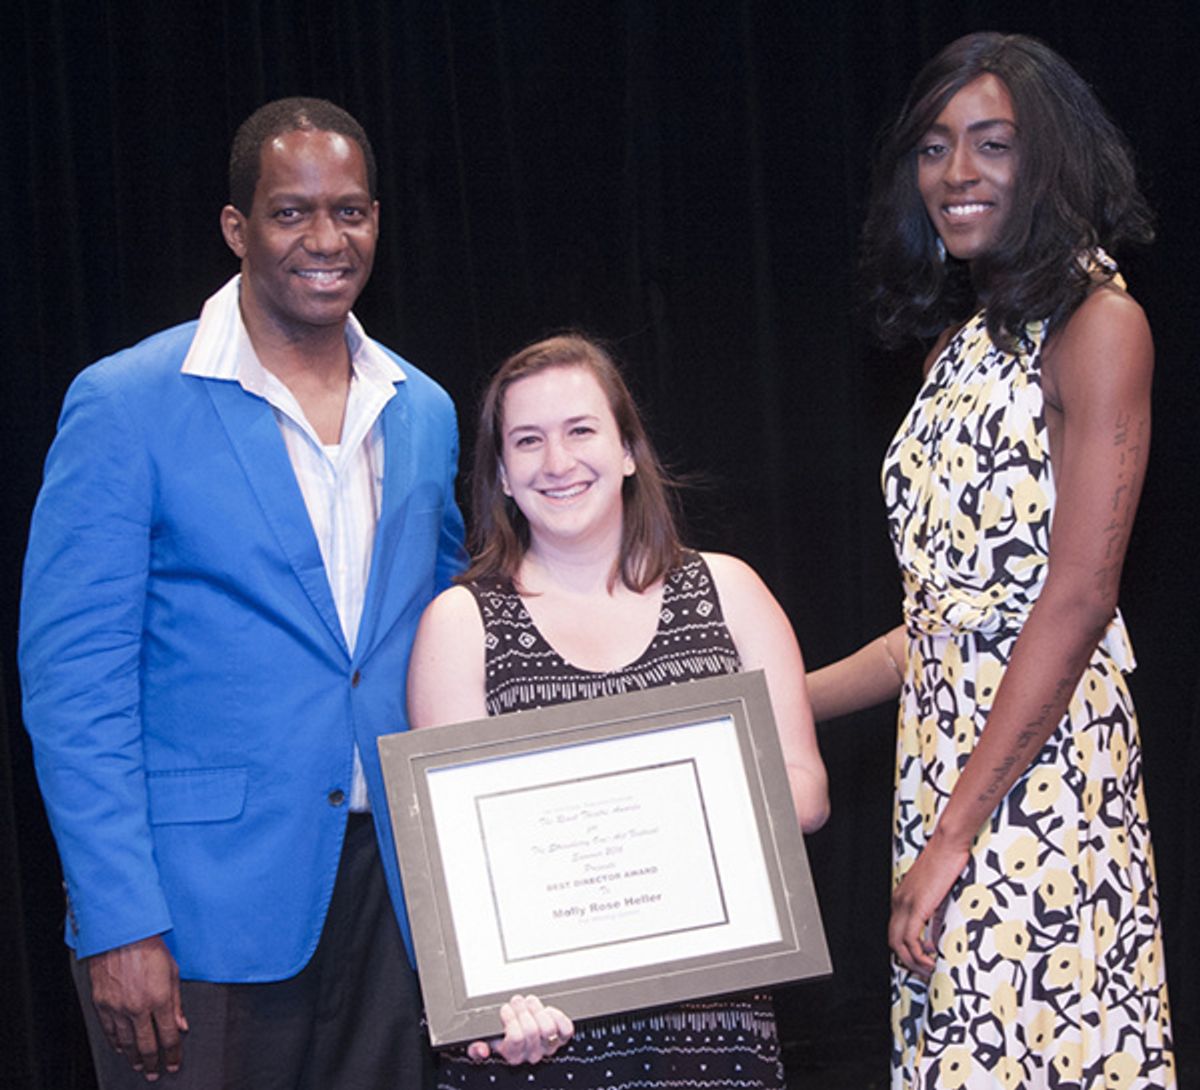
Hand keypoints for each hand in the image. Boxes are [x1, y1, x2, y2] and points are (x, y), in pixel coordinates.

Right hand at [87, 935, 187, 1079]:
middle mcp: (138, 1008)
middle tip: (155, 1073)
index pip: (168, 1037)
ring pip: (126, 1043)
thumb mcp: (173, 972)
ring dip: (134, 1058)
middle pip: (146, 1046)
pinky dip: (116, 1044)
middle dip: (152, 1063)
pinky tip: (122, 1049)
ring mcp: (117, 1008)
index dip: (172, 1054)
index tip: (174, 1064)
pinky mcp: (102, 1004)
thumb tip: (182, 1027)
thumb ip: (177, 1003)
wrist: (121, 935)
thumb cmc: (150, 948)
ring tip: (139, 1066)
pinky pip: (109, 1031)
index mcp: (159, 999)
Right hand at [465, 994, 573, 1065]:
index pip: (515, 1039)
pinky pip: (565, 1030)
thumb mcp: (484, 1041)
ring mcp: (548, 1046)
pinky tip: (547, 1010)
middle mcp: (532, 1054)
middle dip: (522, 1010)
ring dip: (538, 1010)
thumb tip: (481, 1050)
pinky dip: (558, 1016)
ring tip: (529, 1002)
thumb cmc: (503, 1037)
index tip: (505, 1008)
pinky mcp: (561, 1038)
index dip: (510, 1019)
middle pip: (531, 1031)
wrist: (523, 1039)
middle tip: (516, 1001)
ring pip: (548, 1028)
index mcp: (513, 1055)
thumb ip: (476, 1048)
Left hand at [888, 832, 969, 978]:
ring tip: (930, 970)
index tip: (924, 960)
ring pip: (898, 944)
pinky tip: (932, 960)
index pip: (896, 931)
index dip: (907, 950)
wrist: (947, 844)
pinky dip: (919, 956)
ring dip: (914, 963)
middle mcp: (899, 901)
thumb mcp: (937, 890)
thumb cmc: (946, 861)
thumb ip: (933, 909)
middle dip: (908, 961)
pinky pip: (910, 940)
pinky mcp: (916, 907)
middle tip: (926, 971)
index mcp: (902, 897)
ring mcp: (905, 904)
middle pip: (893, 941)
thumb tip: (938, 929)